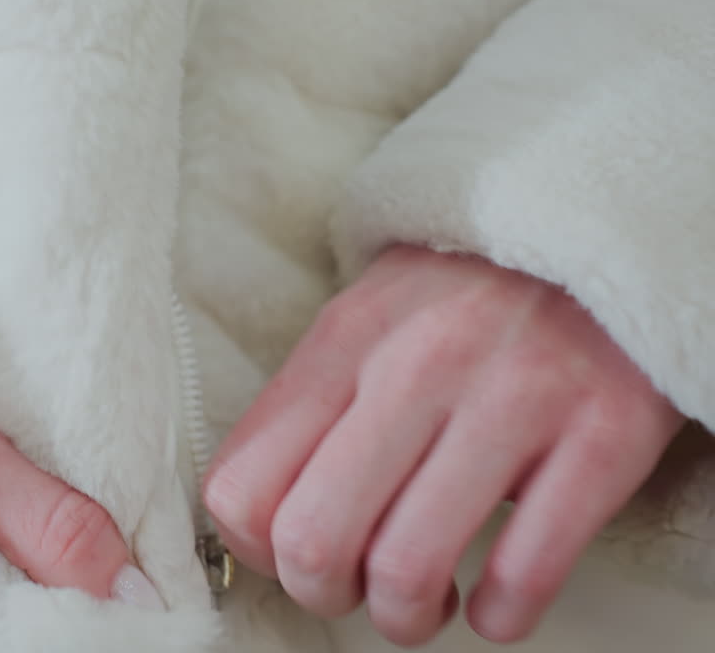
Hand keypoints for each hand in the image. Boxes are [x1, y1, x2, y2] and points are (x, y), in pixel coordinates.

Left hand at [204, 246, 681, 645]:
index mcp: (342, 343)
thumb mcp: (363, 320)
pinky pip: (527, 571)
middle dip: (323, 594)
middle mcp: (415, 368)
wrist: (594, 228)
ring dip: (406, 617)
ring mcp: (511, 399)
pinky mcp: (602, 434)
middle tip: (355, 587)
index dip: (255, 552)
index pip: (241, 487)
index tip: (289, 556)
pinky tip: (496, 603)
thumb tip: (257, 521)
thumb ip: (306, 408)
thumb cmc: (461, 294)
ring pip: (408, 569)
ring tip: (425, 601)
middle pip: (313, 540)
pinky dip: (501, 616)